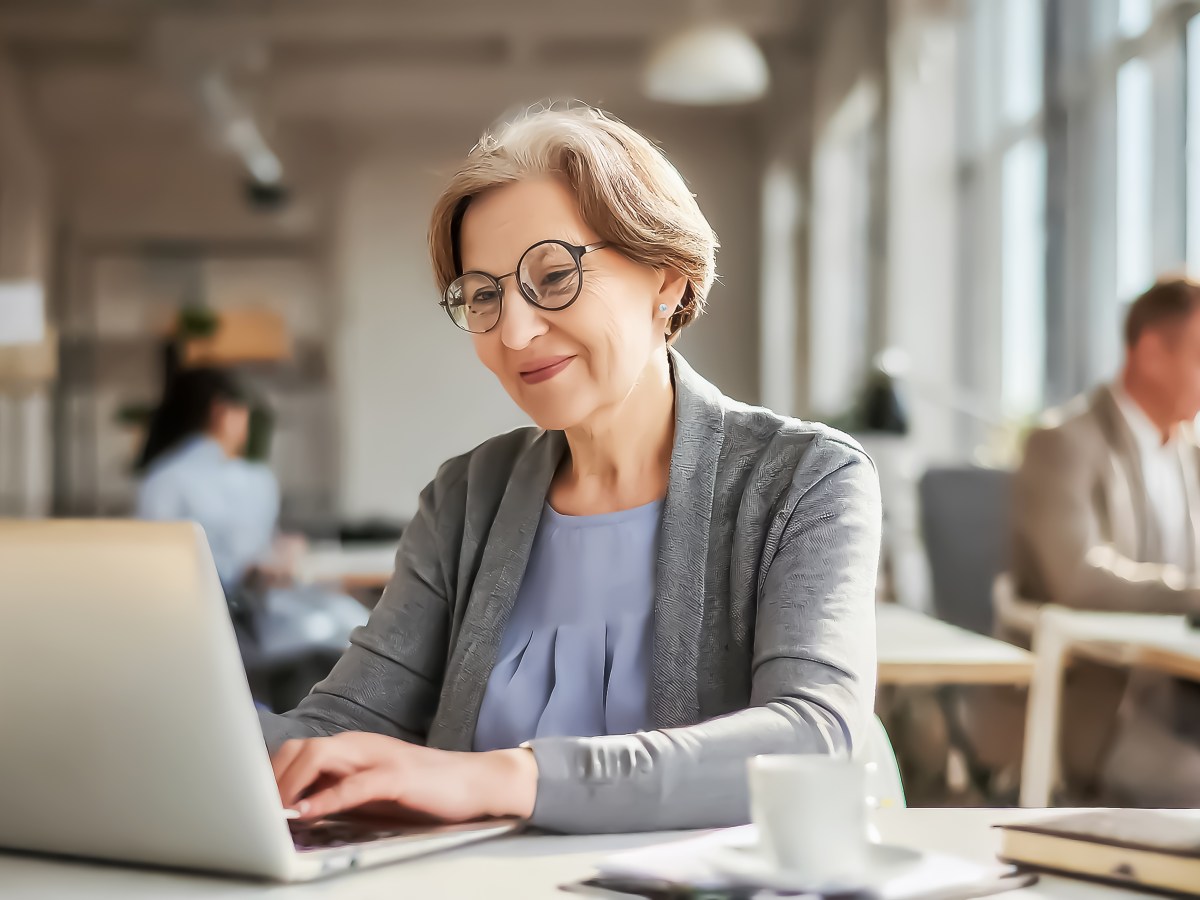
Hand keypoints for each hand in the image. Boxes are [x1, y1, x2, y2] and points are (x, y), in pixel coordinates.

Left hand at [271, 732, 537, 822]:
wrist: (476, 782)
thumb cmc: (424, 791)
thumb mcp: (373, 792)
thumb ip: (339, 792)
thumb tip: (298, 811)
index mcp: (353, 747)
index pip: (299, 750)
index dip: (268, 773)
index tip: (247, 800)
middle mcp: (361, 744)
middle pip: (301, 748)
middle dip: (270, 777)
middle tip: (252, 809)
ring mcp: (380, 756)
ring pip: (321, 755)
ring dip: (291, 784)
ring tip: (273, 811)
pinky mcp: (398, 775)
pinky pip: (356, 783)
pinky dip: (327, 797)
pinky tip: (308, 812)